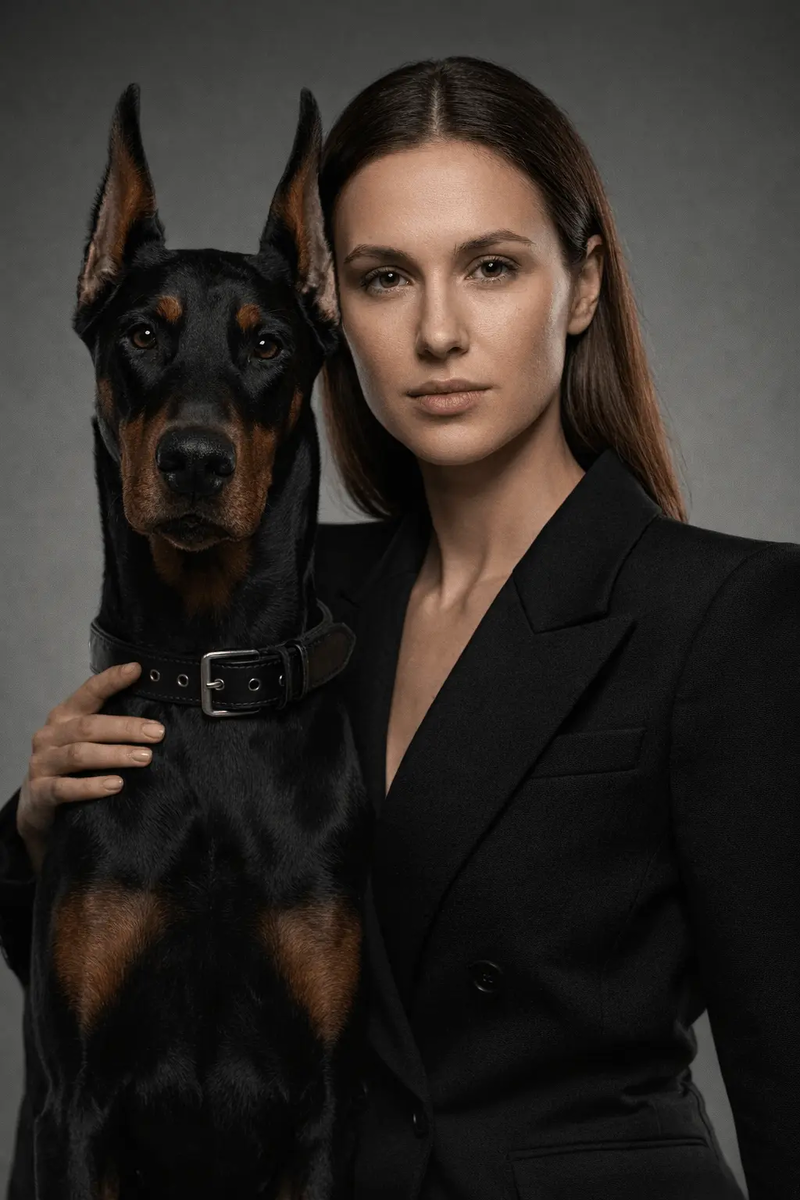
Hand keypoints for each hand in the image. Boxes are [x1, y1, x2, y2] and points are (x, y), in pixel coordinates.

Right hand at [15, 662, 164, 876]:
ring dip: (114, 755)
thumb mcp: (87, 741)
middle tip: (157, 733)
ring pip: (79, 755)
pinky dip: (92, 786)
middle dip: (126, 728)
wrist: (39, 807)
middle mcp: (50, 735)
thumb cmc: (72, 768)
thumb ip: (111, 726)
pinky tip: (116, 785)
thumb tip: (156, 718)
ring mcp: (42, 763)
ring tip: (144, 758)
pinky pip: (65, 788)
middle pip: (89, 726)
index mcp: (65, 716)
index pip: (88, 692)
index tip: (137, 670)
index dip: (111, 680)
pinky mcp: (40, 792)